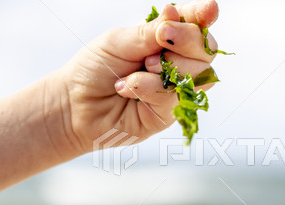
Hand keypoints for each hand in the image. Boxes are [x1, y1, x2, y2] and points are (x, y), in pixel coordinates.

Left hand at [54, 0, 219, 154]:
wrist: (75, 105)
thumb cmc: (95, 68)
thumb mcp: (120, 41)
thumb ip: (150, 32)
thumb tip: (175, 13)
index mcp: (166, 39)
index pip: (194, 25)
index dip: (204, 16)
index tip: (209, 10)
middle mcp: (176, 64)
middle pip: (205, 51)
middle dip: (186, 41)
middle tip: (162, 40)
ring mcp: (174, 90)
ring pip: (196, 75)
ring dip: (166, 67)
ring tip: (138, 69)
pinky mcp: (167, 114)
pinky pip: (172, 97)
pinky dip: (149, 87)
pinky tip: (128, 88)